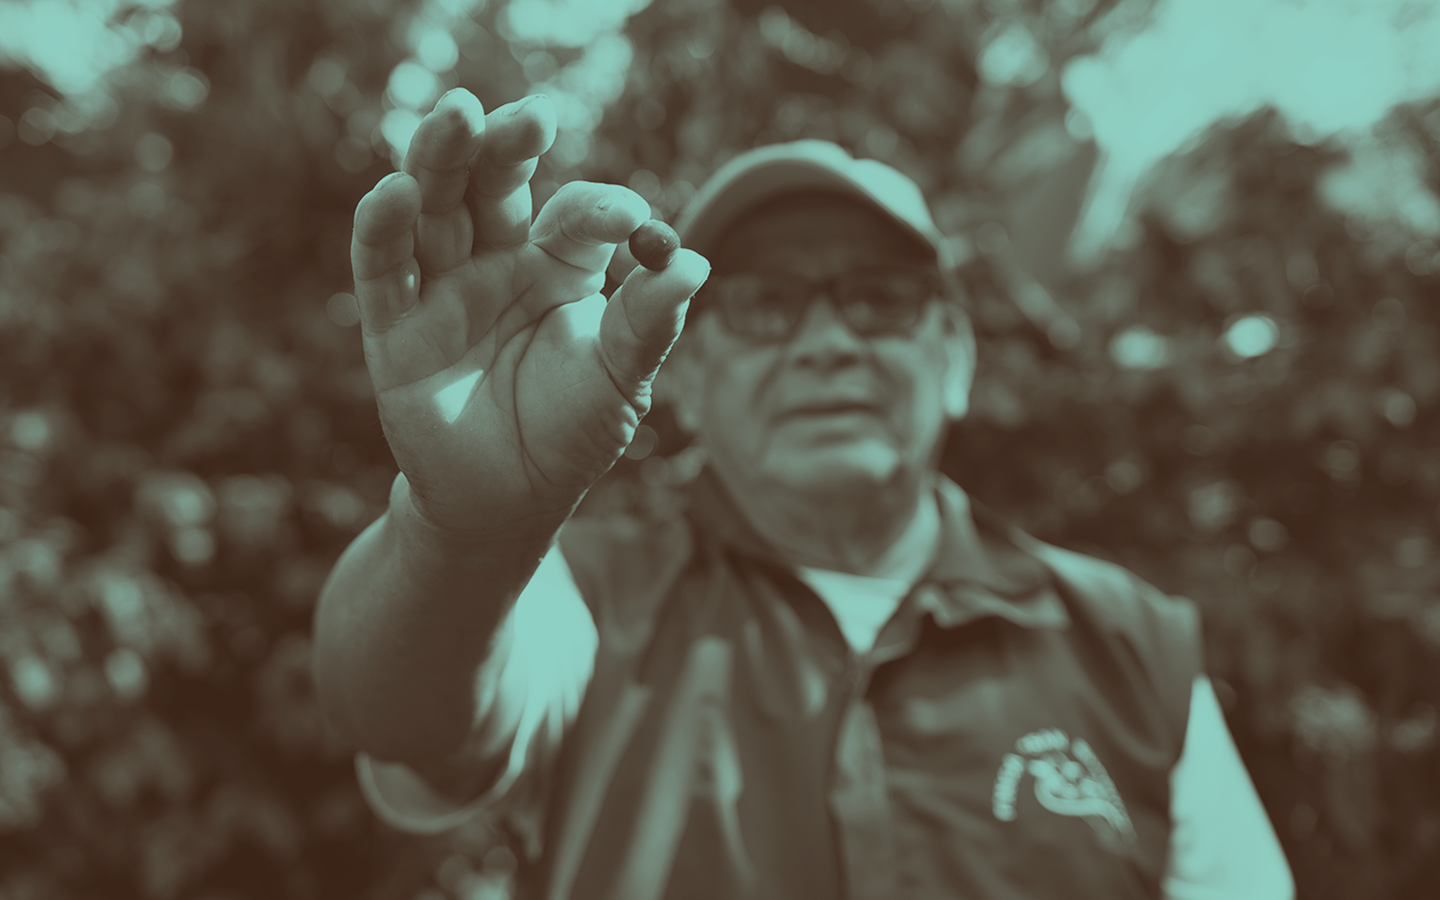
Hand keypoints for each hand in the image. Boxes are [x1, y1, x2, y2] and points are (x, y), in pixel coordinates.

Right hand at [350, 90, 708, 536]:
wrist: (507, 502)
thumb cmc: (571, 434)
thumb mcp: (620, 381)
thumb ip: (648, 322)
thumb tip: (696, 263)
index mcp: (559, 268)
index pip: (575, 216)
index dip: (600, 210)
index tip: (630, 222)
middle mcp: (498, 263)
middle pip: (495, 187)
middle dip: (507, 147)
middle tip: (533, 118)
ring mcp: (443, 290)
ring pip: (436, 207)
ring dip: (442, 159)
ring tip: (458, 114)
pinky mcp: (395, 327)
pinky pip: (384, 268)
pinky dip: (384, 227)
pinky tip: (396, 191)